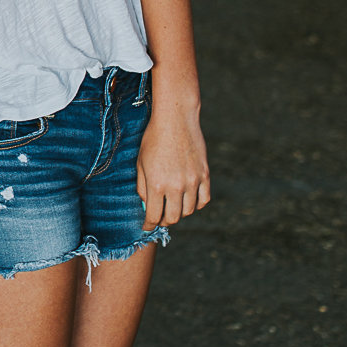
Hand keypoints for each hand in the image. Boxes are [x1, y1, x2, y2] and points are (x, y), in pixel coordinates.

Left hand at [137, 96, 209, 227]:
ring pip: (189, 211)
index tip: (147, 227)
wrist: (176, 120)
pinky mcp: (205, 174)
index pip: (154, 216)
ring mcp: (192, 181)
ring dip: (180, 213)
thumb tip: (147, 205)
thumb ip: (143, 187)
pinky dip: (196, 205)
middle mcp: (176, 186)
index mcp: (157, 184)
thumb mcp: (141, 163)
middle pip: (173, 217)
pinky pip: (203, 200)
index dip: (149, 225)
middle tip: (160, 218)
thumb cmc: (153, 139)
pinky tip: (189, 201)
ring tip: (173, 207)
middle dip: (164, 221)